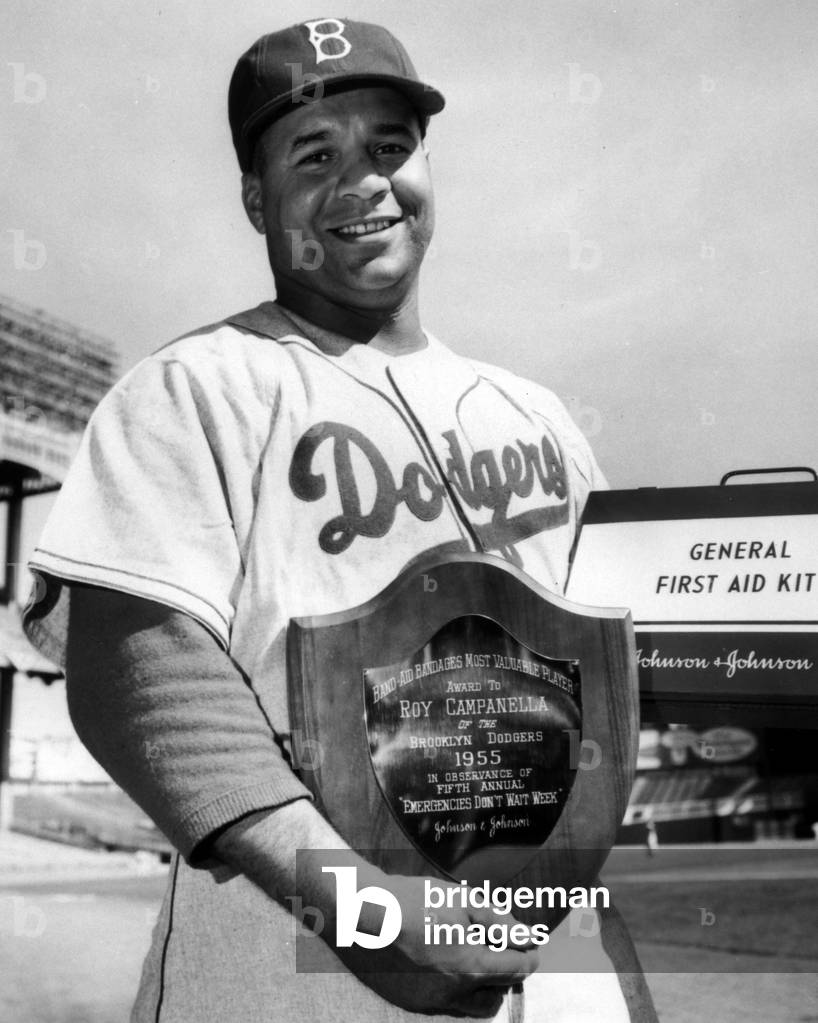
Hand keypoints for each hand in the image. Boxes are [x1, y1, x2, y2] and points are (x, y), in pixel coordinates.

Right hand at [331, 873, 539, 1017]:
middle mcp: (452, 993)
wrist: (361, 912)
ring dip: (481, 988)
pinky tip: (444, 961)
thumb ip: (500, 922)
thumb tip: (529, 937)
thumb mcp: (462, 901)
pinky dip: (454, 989)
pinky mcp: (410, 1001)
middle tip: (501, 951)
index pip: (515, 971)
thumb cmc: (413, 901)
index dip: (529, 957)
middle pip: (496, 996)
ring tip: (474, 957)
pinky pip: (445, 1004)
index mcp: (470, 967)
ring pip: (471, 1006)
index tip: (531, 947)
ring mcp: (429, 1001)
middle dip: (505, 976)